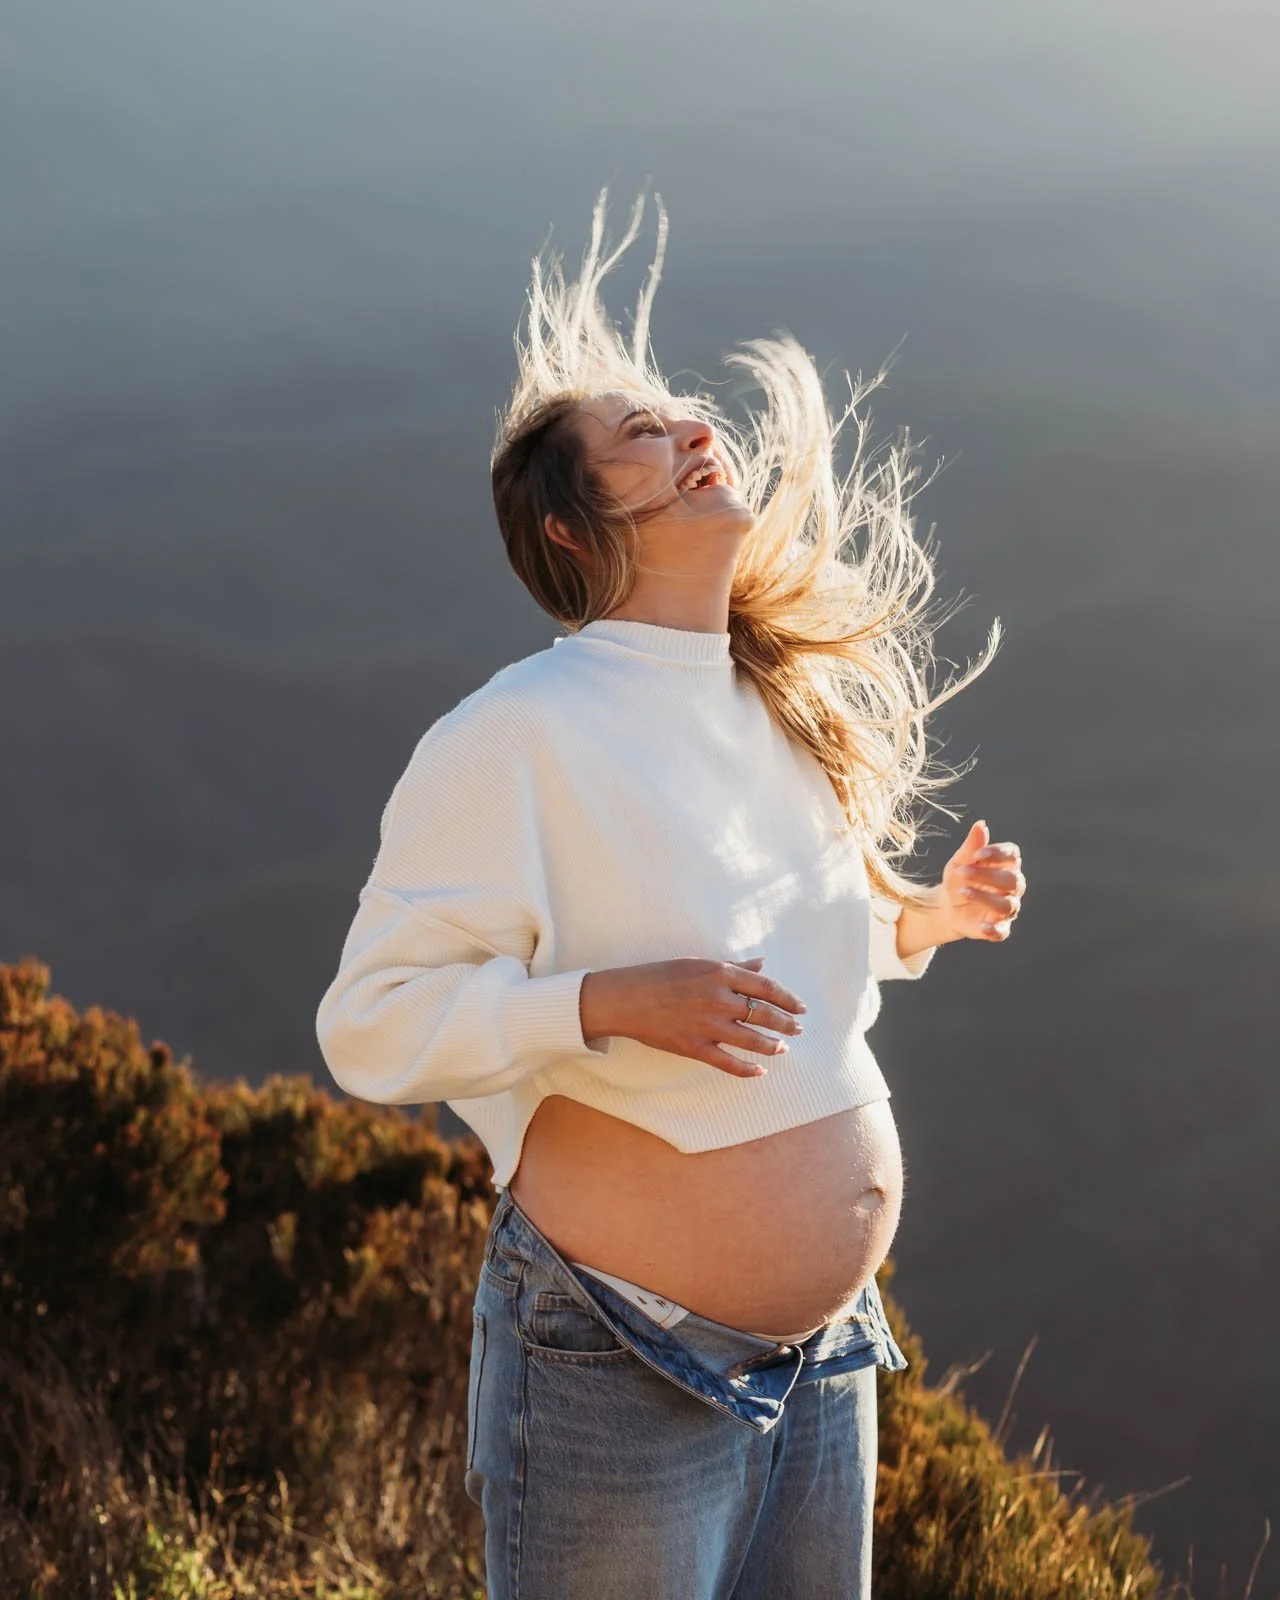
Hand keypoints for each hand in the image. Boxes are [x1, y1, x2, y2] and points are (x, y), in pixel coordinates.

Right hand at [579, 957, 807, 1078]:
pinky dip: (748, 1070)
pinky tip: (760, 1071)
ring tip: (783, 1048)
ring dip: (773, 1046)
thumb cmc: (661, 975)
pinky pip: (729, 1063)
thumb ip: (734, 966)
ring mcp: (709, 1025)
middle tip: (798, 1030)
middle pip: (765, 1014)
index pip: (767, 988)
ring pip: (753, 1040)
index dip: (788, 999)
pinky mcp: (696, 1047)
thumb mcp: (698, 963)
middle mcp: (720, 999)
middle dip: (786, 1024)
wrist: (626, 998)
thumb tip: (762, 964)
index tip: (800, 1007)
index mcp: (721, 974)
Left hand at [936, 819, 1025, 942]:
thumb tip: (980, 824)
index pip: (1013, 856)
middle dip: (987, 876)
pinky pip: (1002, 931)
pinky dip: (994, 930)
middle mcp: (1011, 887)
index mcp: (1005, 866)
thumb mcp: (959, 862)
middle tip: (961, 872)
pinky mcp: (998, 928)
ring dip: (986, 898)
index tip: (977, 855)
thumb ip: (971, 847)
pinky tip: (982, 927)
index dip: (998, 854)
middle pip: (1012, 880)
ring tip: (963, 892)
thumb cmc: (958, 879)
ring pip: (1008, 905)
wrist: (944, 906)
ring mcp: (1006, 909)